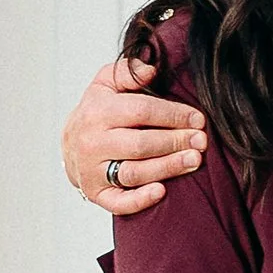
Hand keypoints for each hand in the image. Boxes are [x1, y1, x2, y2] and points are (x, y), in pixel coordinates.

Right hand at [62, 57, 208, 219]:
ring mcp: (93, 170)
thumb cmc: (97, 113)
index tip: (198, 118)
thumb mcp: (105, 84)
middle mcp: (93, 142)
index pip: (141, 111)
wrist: (70, 146)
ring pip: (135, 172)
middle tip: (201, 142)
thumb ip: (127, 71)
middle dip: (176, 141)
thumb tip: (151, 70)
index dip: (173, 114)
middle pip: (141, 144)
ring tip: (194, 161)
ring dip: (168, 167)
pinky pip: (119, 202)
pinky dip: (140, 199)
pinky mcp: (97, 193)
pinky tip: (162, 191)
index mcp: (98, 111)